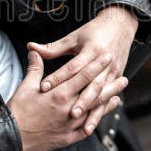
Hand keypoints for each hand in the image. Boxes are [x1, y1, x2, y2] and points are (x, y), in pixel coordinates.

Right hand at [8, 50, 123, 150]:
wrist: (13, 136)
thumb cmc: (18, 110)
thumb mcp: (26, 86)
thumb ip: (35, 68)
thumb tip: (35, 50)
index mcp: (59, 94)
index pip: (83, 76)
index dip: (96, 65)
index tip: (107, 57)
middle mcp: (68, 109)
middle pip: (95, 94)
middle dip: (110, 85)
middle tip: (124, 78)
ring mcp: (70, 125)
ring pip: (94, 111)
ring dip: (107, 102)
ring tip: (119, 95)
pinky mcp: (68, 137)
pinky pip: (87, 127)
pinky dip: (97, 118)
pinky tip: (102, 114)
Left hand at [27, 5, 136, 123]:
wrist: (120, 25)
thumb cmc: (93, 31)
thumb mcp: (73, 38)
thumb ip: (52, 48)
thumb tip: (30, 47)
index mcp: (91, 50)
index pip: (72, 67)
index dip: (58, 77)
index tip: (44, 87)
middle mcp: (103, 62)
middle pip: (90, 84)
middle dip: (80, 100)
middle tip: (68, 113)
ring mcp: (112, 71)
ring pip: (100, 95)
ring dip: (92, 110)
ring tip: (82, 124)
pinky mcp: (116, 78)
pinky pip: (108, 98)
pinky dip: (101, 112)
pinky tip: (92, 125)